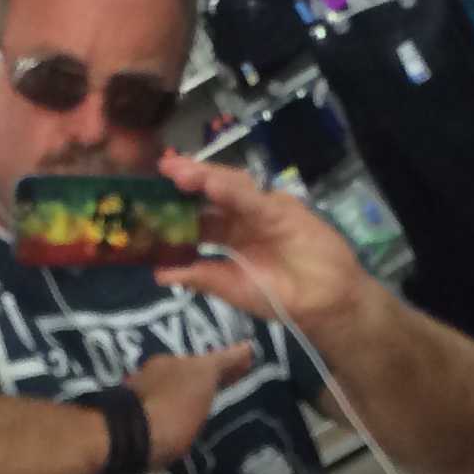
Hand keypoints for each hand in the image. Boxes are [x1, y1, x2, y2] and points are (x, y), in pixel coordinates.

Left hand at [129, 343, 256, 468]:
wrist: (125, 439)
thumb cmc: (171, 408)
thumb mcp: (204, 381)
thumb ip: (223, 363)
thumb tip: (248, 346)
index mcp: (172, 361)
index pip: (205, 359)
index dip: (224, 365)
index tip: (240, 370)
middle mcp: (152, 372)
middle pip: (183, 373)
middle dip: (199, 380)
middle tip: (219, 390)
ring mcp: (137, 396)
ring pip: (167, 391)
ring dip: (181, 397)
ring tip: (198, 411)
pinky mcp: (128, 421)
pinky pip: (156, 412)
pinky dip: (167, 415)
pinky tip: (174, 426)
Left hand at [153, 152, 372, 339]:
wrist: (324, 305)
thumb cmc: (280, 298)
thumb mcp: (231, 288)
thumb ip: (200, 277)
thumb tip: (159, 274)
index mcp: (230, 235)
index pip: (198, 214)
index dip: (176, 205)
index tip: (149, 197)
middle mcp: (244, 217)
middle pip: (212, 192)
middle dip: (188, 179)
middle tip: (162, 169)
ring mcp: (265, 210)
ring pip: (232, 187)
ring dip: (205, 177)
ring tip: (179, 171)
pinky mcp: (286, 210)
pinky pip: (255, 199)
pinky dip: (233, 191)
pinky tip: (211, 184)